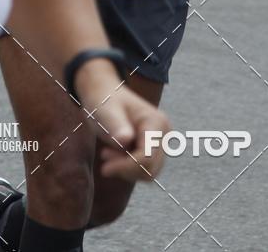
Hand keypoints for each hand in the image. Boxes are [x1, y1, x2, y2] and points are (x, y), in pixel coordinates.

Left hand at [75, 61, 170, 180]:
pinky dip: (128, 167)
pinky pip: (144, 169)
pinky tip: (114, 154)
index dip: (126, 166)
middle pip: (150, 169)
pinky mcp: (153, 148)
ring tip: (108, 153)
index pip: (147, 158)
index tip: (104, 168)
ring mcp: (160, 141)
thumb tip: (125, 140)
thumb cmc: (104, 100)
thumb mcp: (106, 111)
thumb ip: (116, 125)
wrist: (105, 94)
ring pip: (149, 173)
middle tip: (105, 155)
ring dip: (126, 169)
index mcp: (156, 122)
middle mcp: (163, 133)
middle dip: (126, 168)